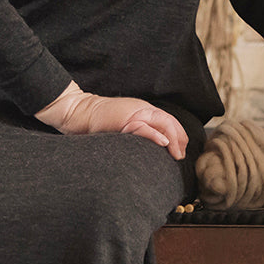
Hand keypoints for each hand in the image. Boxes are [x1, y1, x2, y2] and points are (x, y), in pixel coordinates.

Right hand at [35, 81, 187, 160]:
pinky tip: (164, 142)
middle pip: (169, 121)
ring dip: (173, 138)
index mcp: (144, 110)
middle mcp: (142, 109)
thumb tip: (154, 145)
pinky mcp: (124, 121)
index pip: (169, 120)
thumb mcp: (126, 122)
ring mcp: (134, 113)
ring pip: (161, 122)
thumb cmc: (101, 121)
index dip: (179, 134)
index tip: (183, 148)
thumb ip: (140, 128)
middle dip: (179, 138)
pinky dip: (155, 135)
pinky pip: (143, 127)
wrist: (81, 111)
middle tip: (181, 154)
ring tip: (177, 153)